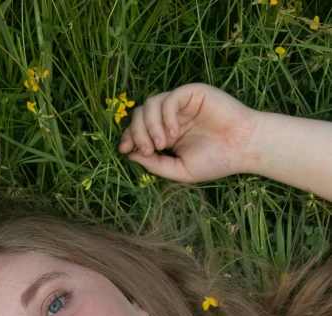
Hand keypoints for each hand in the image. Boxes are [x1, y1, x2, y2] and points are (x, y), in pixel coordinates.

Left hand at [118, 83, 259, 183]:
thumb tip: (129, 157)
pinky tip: (175, 132)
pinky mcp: (192, 93)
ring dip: (150, 126)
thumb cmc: (216, 161)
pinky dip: (166, 115)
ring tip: (162, 144)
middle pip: (140, 115)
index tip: (124, 151)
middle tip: (148, 150)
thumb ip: (155, 165)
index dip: (128, 138)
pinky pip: (169, 98)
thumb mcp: (179, 170)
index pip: (138, 129)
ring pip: (150, 104)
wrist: (243, 148)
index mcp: (167, 134)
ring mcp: (181, 104)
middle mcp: (171, 117)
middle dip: (136, 133)